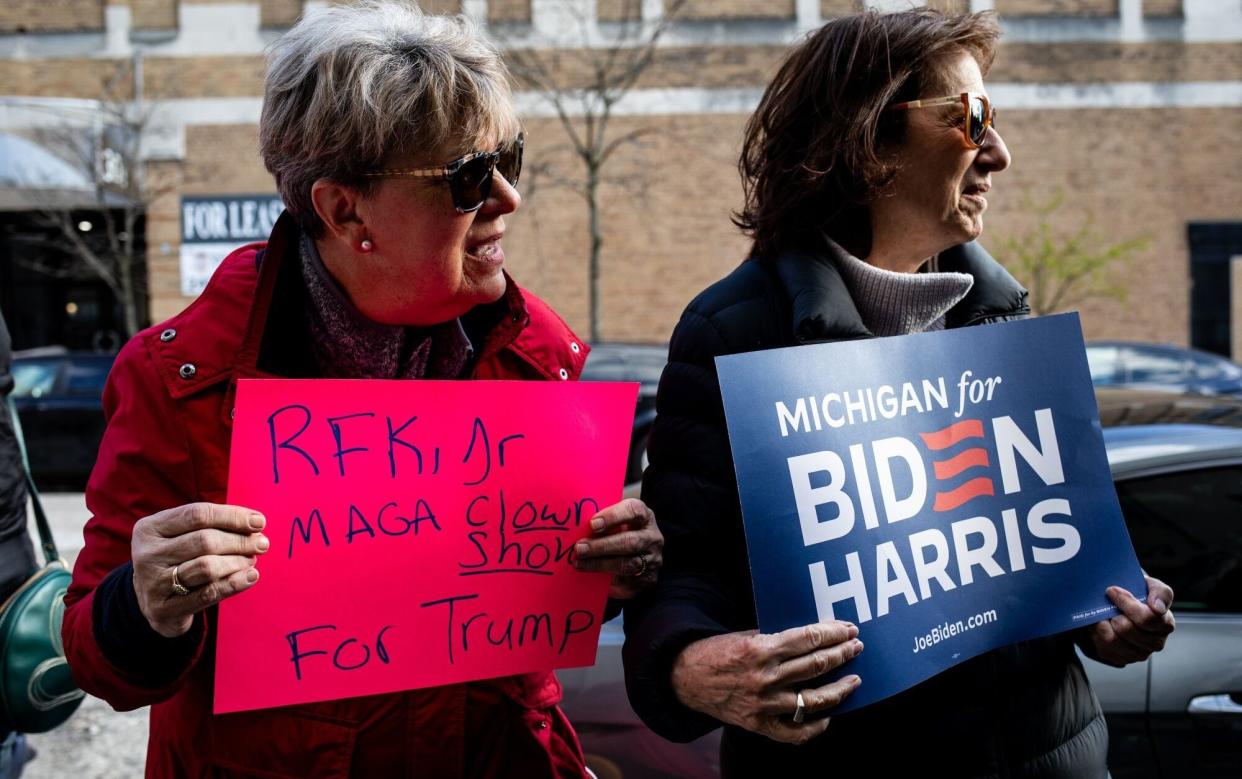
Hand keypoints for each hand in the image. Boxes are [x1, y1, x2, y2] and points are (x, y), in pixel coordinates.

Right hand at [131, 502, 270, 637]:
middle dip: (240, 540)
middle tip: (262, 543)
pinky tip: (251, 576)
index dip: (232, 516)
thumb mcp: (183, 536)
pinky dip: (234, 583)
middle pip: (205, 540)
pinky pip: (208, 594)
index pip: (197, 514)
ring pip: (207, 566)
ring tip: (253, 559)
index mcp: (150, 528)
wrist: (153, 601)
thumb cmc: (177, 559)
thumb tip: (255, 523)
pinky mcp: (164, 610)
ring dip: (238, 561)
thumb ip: (213, 526)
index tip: (259, 521)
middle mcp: (147, 555)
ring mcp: (153, 583)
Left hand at [573, 498, 662, 598]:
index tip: (593, 524)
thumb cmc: (622, 535)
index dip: (613, 516)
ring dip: (600, 564)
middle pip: (630, 541)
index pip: (634, 511)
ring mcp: (652, 559)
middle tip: (579, 548)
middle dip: (602, 545)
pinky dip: (606, 580)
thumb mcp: (616, 525)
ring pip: (627, 564)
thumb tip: (575, 527)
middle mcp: (652, 537)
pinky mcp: (648, 579)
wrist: (640, 561)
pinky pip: (627, 582)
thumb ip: (602, 524)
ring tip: (579, 563)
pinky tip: (591, 577)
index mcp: (644, 517)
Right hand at [670, 622, 862, 744]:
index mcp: (761, 649)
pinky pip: (796, 732)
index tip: (848, 630)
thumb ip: (777, 639)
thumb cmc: (717, 652)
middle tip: (856, 647)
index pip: (808, 639)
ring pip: (814, 700)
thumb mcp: (746, 636)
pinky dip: (816, 726)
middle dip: (842, 654)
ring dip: (840, 689)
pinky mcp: (759, 724)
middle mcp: (765, 677)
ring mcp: (764, 704)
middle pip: (816, 666)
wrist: (685, 678)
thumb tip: (813, 638)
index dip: (833, 634)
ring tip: (854, 680)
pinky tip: (828, 715)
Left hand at [1079, 574, 1175, 667]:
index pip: (1147, 618)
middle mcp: (1155, 643)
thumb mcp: (1151, 586)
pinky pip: (1103, 648)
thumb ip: (1160, 593)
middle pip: (1127, 629)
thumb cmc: (1137, 594)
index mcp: (1165, 624)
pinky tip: (1100, 624)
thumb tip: (1157, 608)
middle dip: (1113, 613)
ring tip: (1102, 613)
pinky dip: (1097, 633)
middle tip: (1106, 602)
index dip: (1127, 604)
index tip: (1113, 590)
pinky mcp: (1121, 659)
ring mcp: (1138, 654)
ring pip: (1113, 641)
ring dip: (1103, 623)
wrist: (1117, 604)